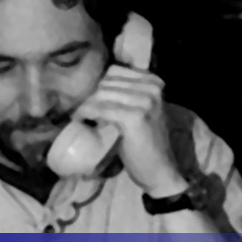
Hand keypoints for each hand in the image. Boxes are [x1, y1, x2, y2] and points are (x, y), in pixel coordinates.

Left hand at [72, 65, 187, 194]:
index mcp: (154, 83)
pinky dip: (86, 114)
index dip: (99, 85)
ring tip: (82, 116)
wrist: (160, 170)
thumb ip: (127, 94)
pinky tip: (81, 121)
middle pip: (106, 82)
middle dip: (92, 96)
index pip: (115, 71)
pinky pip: (100, 109)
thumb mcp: (142, 110)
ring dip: (87, 105)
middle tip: (84, 110)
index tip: (92, 99)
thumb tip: (94, 85)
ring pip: (101, 94)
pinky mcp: (134, 117)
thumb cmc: (147, 141)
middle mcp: (152, 88)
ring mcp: (144, 102)